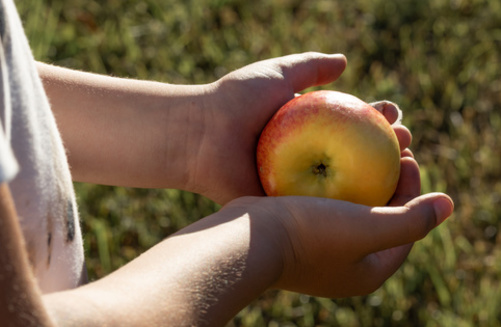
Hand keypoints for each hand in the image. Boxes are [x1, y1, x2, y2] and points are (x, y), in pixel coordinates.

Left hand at [190, 52, 410, 203]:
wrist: (201, 135)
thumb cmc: (235, 101)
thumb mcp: (277, 74)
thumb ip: (310, 67)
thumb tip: (344, 61)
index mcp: (305, 128)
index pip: (351, 122)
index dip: (375, 118)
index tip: (394, 114)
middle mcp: (305, 156)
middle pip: (355, 154)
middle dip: (386, 148)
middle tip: (405, 141)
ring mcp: (297, 183)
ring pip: (346, 184)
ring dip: (378, 178)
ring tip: (403, 166)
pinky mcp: (286, 207)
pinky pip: (322, 206)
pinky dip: (350, 204)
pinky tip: (375, 199)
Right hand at [222, 150, 452, 297]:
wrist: (245, 242)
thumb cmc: (309, 235)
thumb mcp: (369, 229)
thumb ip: (412, 220)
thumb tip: (448, 205)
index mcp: (369, 269)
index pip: (406, 224)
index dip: (413, 185)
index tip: (407, 151)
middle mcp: (345, 261)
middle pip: (379, 211)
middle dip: (388, 173)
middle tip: (388, 141)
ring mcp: (319, 247)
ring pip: (349, 201)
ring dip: (359, 170)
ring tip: (360, 138)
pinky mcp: (296, 231)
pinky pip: (323, 198)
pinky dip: (330, 176)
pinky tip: (326, 148)